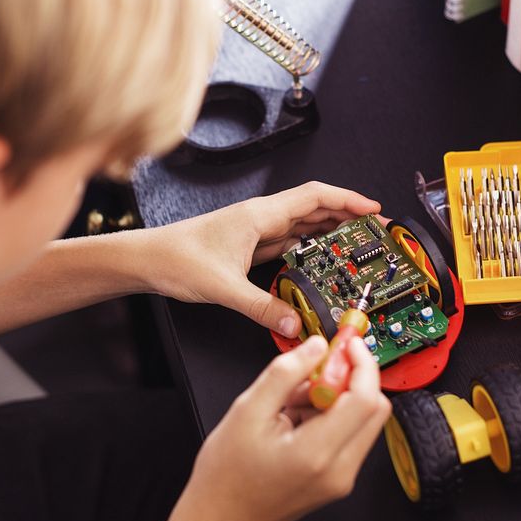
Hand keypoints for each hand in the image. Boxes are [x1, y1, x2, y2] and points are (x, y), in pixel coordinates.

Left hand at [148, 182, 380, 336]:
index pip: (314, 197)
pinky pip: (286, 241)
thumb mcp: (224, 287)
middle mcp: (260, 218)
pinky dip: (306, 247)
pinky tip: (316, 259)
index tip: (373, 209)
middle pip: (313, 208)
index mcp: (259, 215)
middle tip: (373, 230)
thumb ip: (262, 307)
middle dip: (346, 215)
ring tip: (353, 244)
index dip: (347, 200)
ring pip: (301, 224)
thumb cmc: (177, 259)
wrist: (147, 259)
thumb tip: (295, 322)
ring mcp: (254, 230)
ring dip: (328, 231)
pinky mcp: (247, 245)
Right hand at [166, 335, 391, 520]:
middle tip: (317, 369)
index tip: (347, 344)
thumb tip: (315, 347)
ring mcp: (340, 478)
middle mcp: (338, 470)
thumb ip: (285, 373)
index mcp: (316, 453)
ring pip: (361, 420)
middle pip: (373, 408)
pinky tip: (295, 418)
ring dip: (336, 398)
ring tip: (291, 403)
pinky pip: (348, 434)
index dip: (361, 363)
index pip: (365, 399)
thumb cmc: (226, 476)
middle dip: (351, 378)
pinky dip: (330, 415)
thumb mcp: (247, 411)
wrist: (221, 518)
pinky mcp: (337, 478)